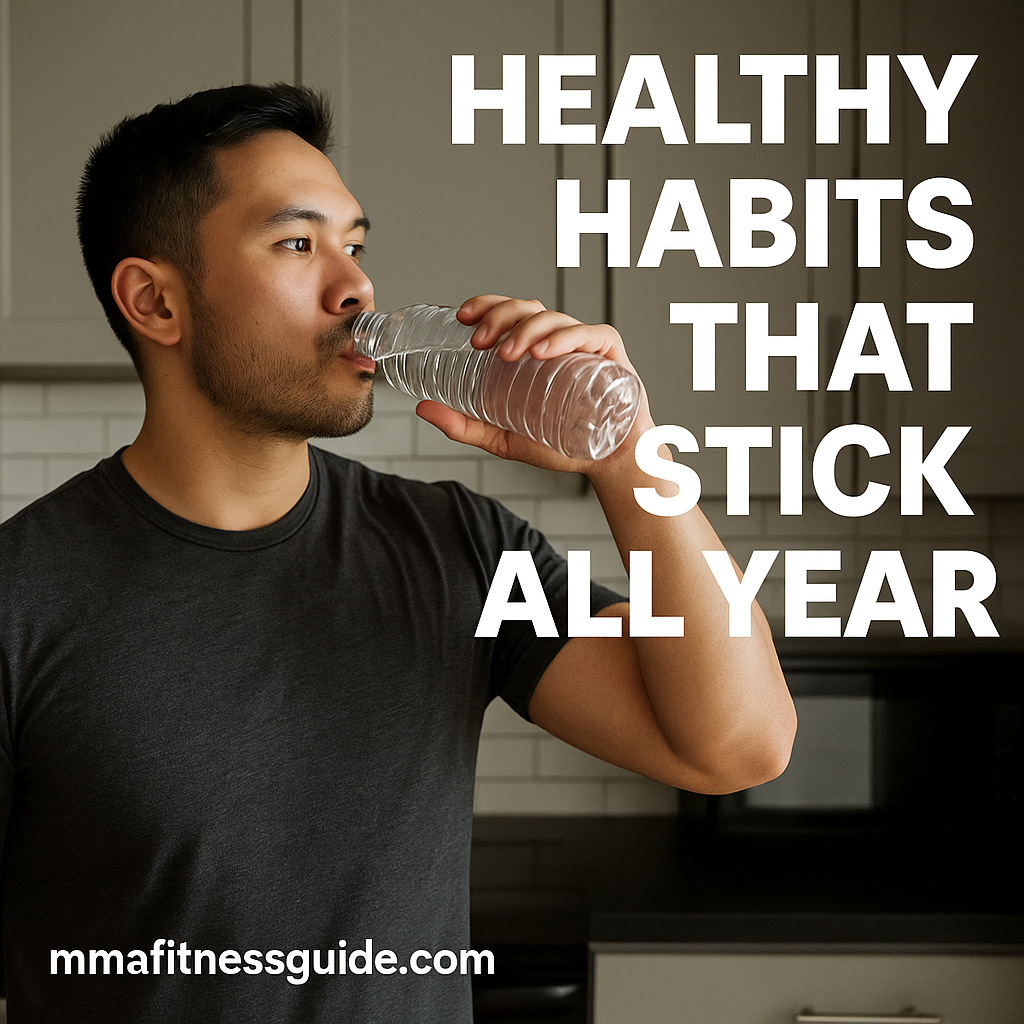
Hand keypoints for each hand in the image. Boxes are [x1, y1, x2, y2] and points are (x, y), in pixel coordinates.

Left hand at [413, 295, 653, 473]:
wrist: (607, 463)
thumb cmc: (562, 444)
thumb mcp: (503, 437)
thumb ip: (464, 425)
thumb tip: (423, 408)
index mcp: (532, 351)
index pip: (508, 313)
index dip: (486, 305)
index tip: (462, 316)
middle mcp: (556, 341)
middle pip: (527, 308)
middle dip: (499, 316)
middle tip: (479, 341)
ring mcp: (584, 345)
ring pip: (553, 317)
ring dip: (526, 330)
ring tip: (507, 353)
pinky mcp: (610, 354)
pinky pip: (588, 334)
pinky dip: (564, 338)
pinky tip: (544, 351)